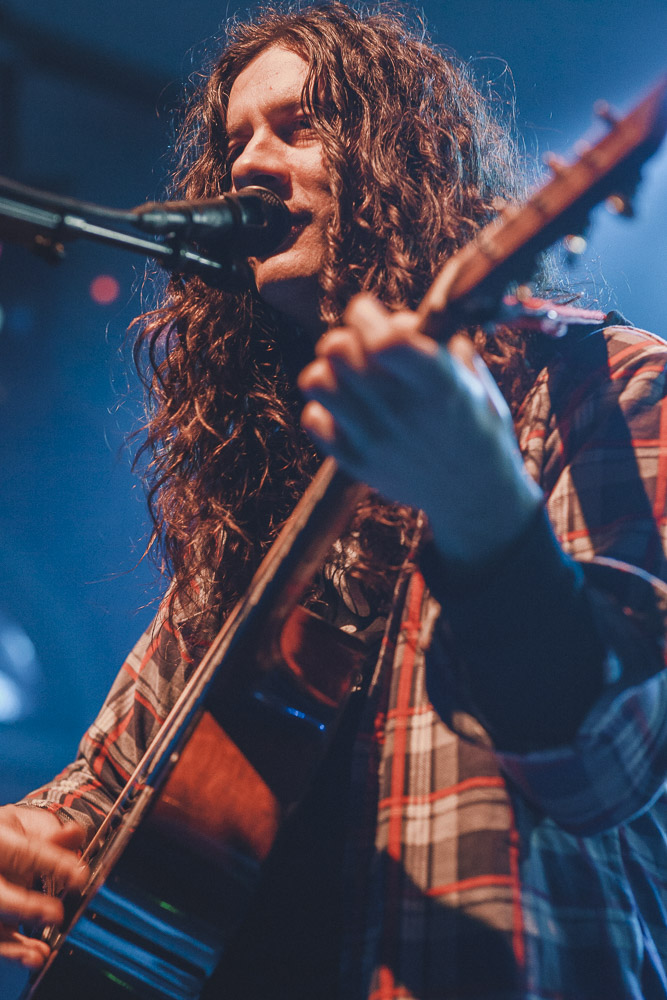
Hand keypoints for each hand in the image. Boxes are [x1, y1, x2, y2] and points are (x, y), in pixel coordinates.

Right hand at [0, 805, 85, 968]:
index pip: (23, 854)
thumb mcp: (24, 825)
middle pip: (0, 897)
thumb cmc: (5, 837)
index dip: (52, 865)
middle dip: (26, 908)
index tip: (79, 877)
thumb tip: (76, 834)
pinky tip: (32, 956)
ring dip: (17, 944)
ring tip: (42, 952)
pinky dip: (13, 951)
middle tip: (56, 915)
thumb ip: (51, 833)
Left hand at [298, 293, 541, 565]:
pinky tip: (348, 407)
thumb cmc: (476, 425)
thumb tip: (395, 319)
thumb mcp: (474, 380)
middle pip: (338, 350)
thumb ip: (438, 344)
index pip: (384, 339)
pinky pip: (313, 419)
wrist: (474, 494)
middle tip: (360, 345)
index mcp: (439, 386)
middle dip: (345, 335)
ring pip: (317, 381)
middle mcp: (403, 413)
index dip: (366, 315)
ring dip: (329, 369)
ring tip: (349, 375)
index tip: (368, 311)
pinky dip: (325, 406)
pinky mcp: (355, 463)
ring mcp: (374, 441)